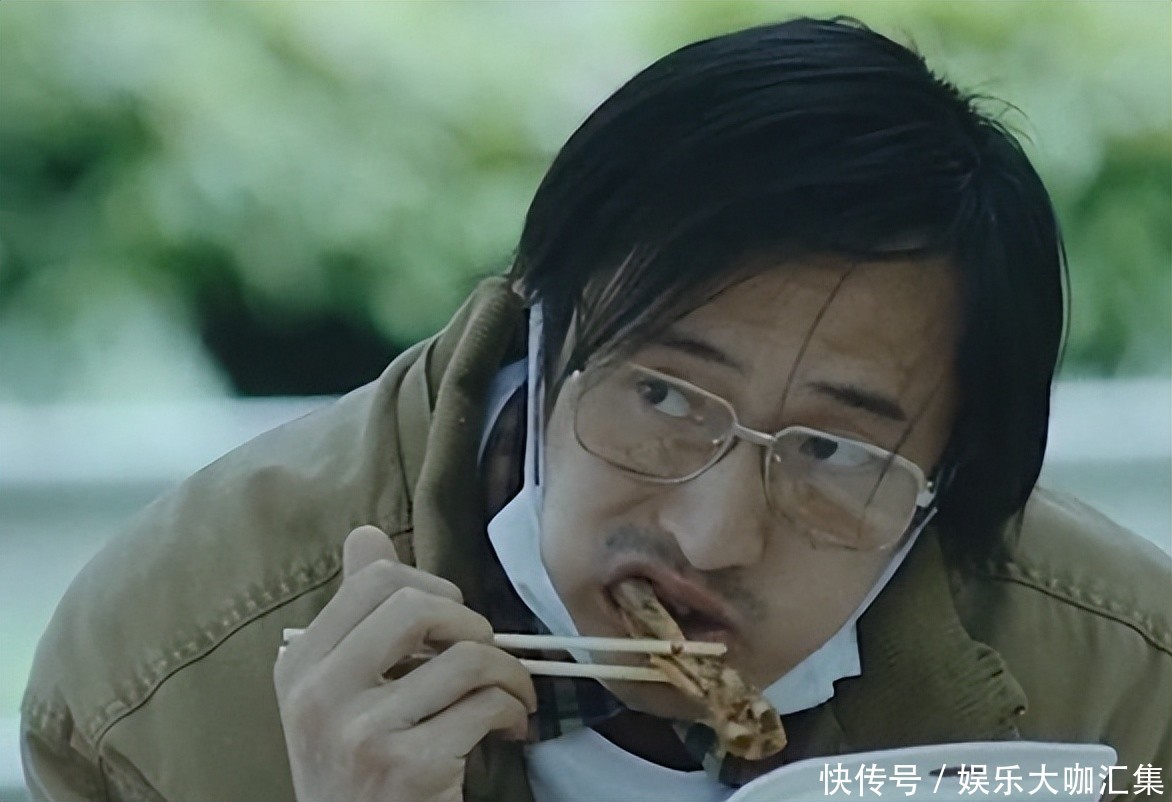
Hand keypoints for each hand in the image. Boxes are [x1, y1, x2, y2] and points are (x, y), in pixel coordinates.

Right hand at [274, 526, 536, 801]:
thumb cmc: (358, 764)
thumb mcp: (337, 692)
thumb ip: (355, 616)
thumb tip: (366, 534)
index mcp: (299, 665)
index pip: (373, 581)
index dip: (430, 588)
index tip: (451, 621)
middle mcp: (319, 696)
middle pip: (417, 608)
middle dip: (471, 624)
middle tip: (484, 654)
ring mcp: (362, 734)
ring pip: (466, 659)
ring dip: (509, 673)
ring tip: (511, 694)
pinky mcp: (409, 768)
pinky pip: (485, 706)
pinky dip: (513, 711)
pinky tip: (507, 727)